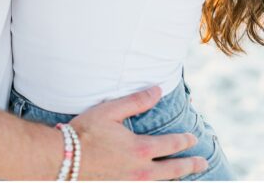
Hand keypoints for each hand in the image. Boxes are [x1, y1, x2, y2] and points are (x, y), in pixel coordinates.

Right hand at [71, 86, 207, 180]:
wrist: (60, 160)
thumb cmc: (84, 133)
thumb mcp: (110, 111)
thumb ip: (137, 101)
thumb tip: (158, 90)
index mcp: (140, 149)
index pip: (171, 145)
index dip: (185, 142)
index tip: (193, 139)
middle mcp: (139, 171)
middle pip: (173, 170)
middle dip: (190, 166)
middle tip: (203, 164)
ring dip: (175, 180)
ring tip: (186, 178)